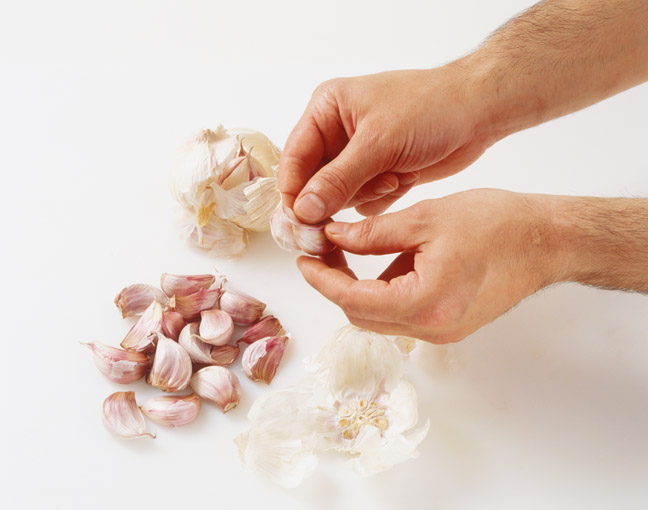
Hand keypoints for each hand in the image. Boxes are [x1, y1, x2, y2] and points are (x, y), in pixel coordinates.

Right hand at [278, 67, 493, 222]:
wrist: (478, 112)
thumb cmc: (430, 108)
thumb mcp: (379, 142)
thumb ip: (338, 179)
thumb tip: (303, 210)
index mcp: (327, 110)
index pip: (294, 158)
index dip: (294, 192)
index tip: (299, 223)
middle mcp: (337, 133)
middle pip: (314, 182)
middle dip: (336, 195)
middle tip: (347, 212)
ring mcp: (358, 156)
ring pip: (340, 196)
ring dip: (366, 193)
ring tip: (394, 175)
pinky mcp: (378, 174)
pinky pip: (365, 202)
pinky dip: (383, 197)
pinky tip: (405, 177)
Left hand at [296, 189, 560, 342]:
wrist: (548, 241)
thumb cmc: (498, 224)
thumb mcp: (426, 219)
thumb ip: (372, 233)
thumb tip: (332, 237)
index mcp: (425, 303)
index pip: (353, 300)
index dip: (322, 279)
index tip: (303, 259)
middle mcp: (432, 328)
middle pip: (363, 315)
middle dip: (335, 284)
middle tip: (322, 251)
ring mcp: (443, 330)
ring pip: (380, 317)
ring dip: (358, 288)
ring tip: (347, 251)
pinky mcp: (450, 324)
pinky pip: (402, 314)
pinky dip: (383, 290)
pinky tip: (383, 259)